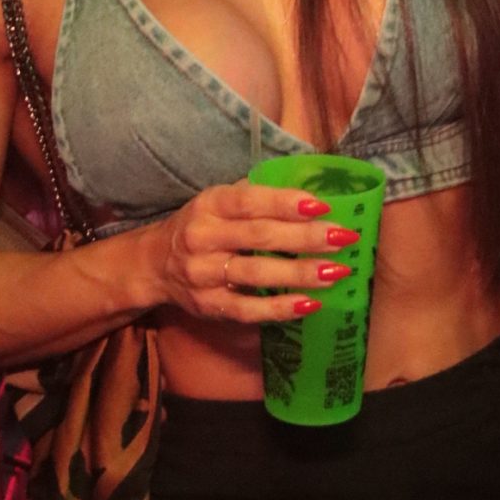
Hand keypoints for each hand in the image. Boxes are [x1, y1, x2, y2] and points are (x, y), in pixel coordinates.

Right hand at [149, 183, 359, 324]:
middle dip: (306, 238)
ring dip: (300, 273)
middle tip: (344, 238)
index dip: (286, 203)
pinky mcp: (209, 306)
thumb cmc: (202, 227)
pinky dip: (280, 308)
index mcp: (210, 205)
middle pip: (260, 236)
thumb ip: (255, 197)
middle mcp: (203, 238)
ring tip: (337, 271)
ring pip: (257, 273)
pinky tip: (310, 304)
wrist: (155, 265)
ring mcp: (204, 275)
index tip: (323, 205)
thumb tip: (310, 190)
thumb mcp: (218, 202)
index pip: (250, 201)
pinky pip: (248, 309)